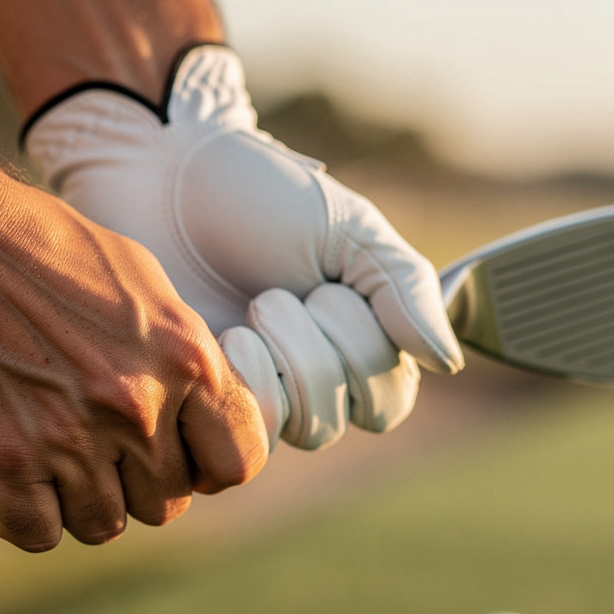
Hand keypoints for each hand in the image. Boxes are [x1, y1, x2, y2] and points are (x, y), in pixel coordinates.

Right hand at [0, 172, 268, 550]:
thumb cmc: (33, 246)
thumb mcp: (138, 283)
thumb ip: (178, 358)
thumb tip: (200, 413)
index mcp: (185, 359)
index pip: (235, 463)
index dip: (204, 469)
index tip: (175, 460)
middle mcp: (138, 405)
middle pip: (165, 503)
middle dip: (131, 484)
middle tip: (90, 448)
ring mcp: (71, 437)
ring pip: (103, 524)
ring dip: (75, 502)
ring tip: (45, 456)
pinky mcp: (4, 460)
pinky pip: (38, 532)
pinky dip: (21, 516)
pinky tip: (5, 478)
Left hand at [25, 44, 463, 449]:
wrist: (164, 184)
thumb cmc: (259, 196)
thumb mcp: (348, 227)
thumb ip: (405, 288)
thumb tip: (448, 362)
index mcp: (362, 336)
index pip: (395, 395)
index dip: (367, 348)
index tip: (330, 287)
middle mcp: (320, 376)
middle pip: (358, 416)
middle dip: (324, 347)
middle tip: (279, 291)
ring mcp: (269, 393)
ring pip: (314, 429)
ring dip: (288, 359)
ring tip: (252, 307)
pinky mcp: (218, 403)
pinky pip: (259, 429)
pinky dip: (250, 378)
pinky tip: (224, 336)